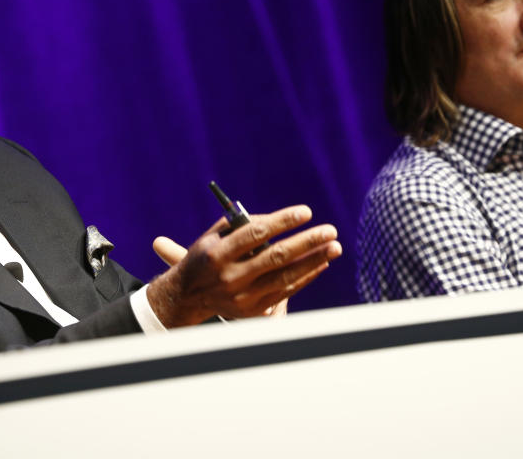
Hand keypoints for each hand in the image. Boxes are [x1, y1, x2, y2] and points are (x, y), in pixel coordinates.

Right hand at [146, 205, 340, 327]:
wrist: (188, 296)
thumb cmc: (205, 257)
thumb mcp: (212, 237)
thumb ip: (240, 225)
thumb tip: (277, 218)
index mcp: (218, 253)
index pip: (255, 234)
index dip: (283, 222)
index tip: (305, 212)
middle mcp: (230, 276)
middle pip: (275, 257)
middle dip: (306, 242)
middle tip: (329, 231)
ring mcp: (243, 296)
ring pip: (285, 277)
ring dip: (313, 261)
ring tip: (334, 247)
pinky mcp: (253, 310)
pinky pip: (286, 291)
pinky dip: (305, 276)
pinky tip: (320, 263)